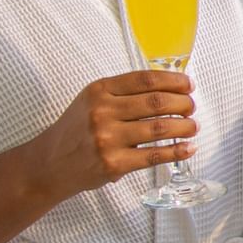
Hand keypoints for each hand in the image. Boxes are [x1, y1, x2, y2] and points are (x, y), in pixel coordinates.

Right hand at [28, 70, 196, 203]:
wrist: (50, 163)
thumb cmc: (77, 129)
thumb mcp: (93, 101)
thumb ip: (124, 92)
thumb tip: (170, 89)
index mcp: (99, 90)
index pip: (145, 79)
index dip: (173, 81)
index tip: (188, 85)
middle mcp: (102, 112)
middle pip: (157, 102)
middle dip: (183, 103)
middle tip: (191, 107)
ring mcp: (107, 138)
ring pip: (159, 128)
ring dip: (184, 127)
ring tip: (193, 127)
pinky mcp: (113, 164)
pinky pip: (154, 155)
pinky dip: (177, 151)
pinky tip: (188, 148)